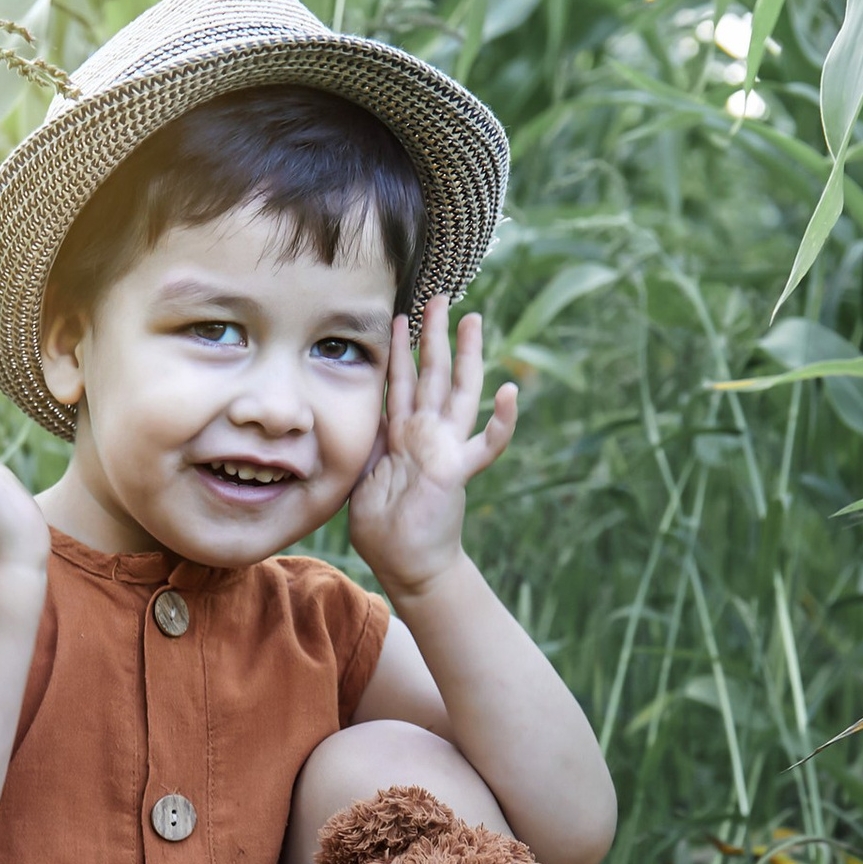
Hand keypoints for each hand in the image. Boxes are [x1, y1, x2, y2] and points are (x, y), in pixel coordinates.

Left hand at [345, 298, 517, 599]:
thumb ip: (364, 447)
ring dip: (467, 356)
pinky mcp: (457, 471)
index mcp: (403, 436)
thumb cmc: (384, 529)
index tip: (398, 316)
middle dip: (434, 335)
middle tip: (439, 298)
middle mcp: (427, 435)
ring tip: (473, 320)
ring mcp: (446, 450)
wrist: (408, 565)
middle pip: (433, 374)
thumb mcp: (361, 478)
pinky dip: (502, 422)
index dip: (400, 351)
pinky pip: (486, 445)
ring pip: (459, 393)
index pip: (402, 383)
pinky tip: (512, 393)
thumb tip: (350, 422)